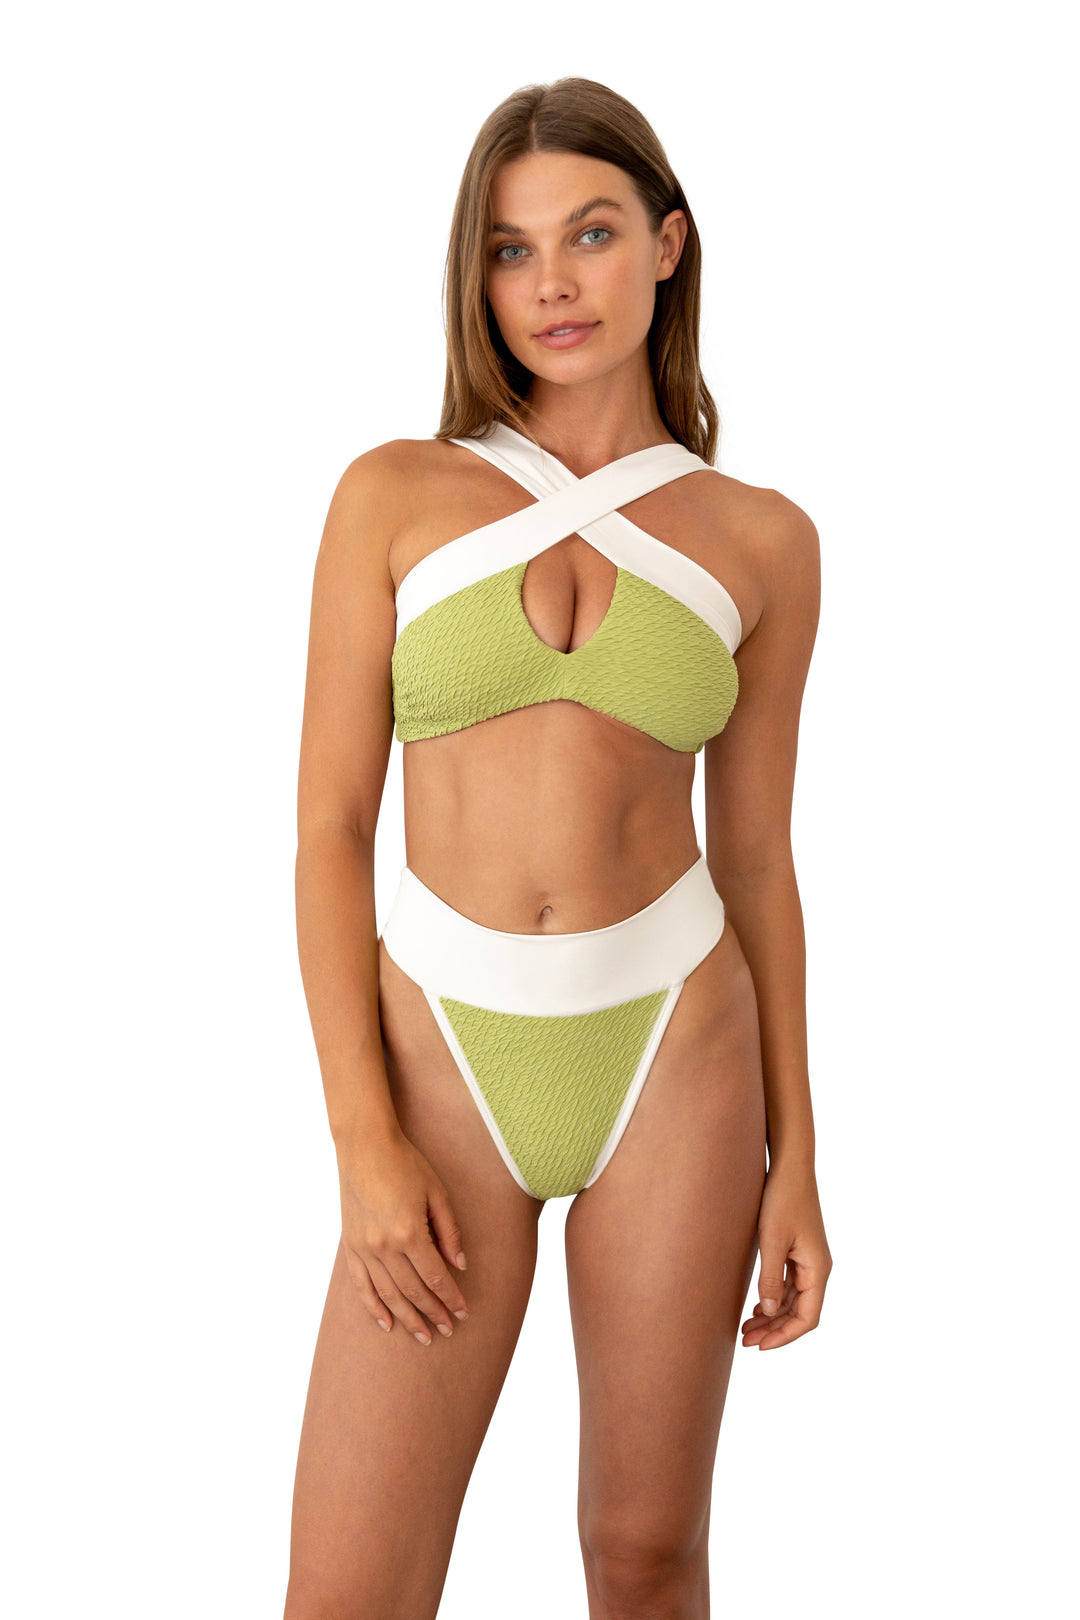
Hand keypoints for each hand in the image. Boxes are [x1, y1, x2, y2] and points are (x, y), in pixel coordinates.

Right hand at [335, 1129, 469, 1344]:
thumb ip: (449, 1231)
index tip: (463, 1313)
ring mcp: (364, 1248)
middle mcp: (385, 1246)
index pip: (436, 1278)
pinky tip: (386, 1323)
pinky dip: (373, 1307)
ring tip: (423, 1336)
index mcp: (410, 1232)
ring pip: (388, 1294)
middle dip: (432, 1314)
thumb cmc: (405, 1164)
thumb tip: (460, 1265)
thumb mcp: (437, 1192)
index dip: (451, 1299)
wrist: (364, 1145)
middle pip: (413, 1291)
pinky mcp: (350, 1245)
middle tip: (446, 1331)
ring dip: (407, 1317)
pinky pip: (361, 1285)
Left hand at [741, 1158, 831, 1350]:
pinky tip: (757, 1308)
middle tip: (745, 1342)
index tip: (760, 1347)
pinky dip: (774, 1300)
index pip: (807, 1318)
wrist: (790, 1165)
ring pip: (794, 1301)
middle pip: (800, 1313)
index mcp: (818, 1269)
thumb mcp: (772, 1240)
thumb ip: (771, 1278)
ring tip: (745, 1330)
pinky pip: (790, 1286)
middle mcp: (818, 1269)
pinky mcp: (799, 1251)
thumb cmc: (782, 1198)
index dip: (785, 1336)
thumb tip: (770, 1312)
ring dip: (773, 1317)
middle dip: (775, 1331)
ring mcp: (809, 1260)